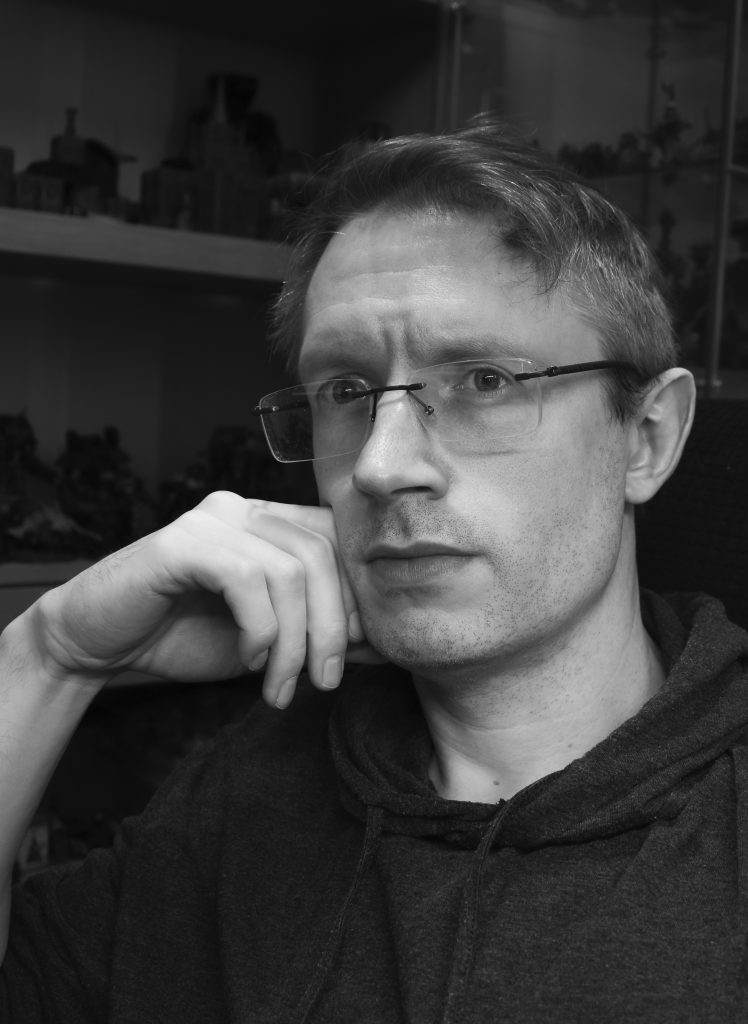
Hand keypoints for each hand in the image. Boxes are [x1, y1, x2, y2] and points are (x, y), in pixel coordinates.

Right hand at [32, 491, 383, 707]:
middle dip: (332, 627)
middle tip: (323, 681)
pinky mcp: (180, 543)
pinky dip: (260, 630)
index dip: (358, 597)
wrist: (96, 646)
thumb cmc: (181, 637)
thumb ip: (318, 629)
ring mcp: (211, 520)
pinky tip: (249, 659)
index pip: (337, 541)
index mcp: (268, 523)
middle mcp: (243, 510)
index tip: (357, 654)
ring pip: (289, 572)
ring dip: (294, 642)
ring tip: (279, 686)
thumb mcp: (268, 639)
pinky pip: (246, 579)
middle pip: (321, 554)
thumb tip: (384, 640)